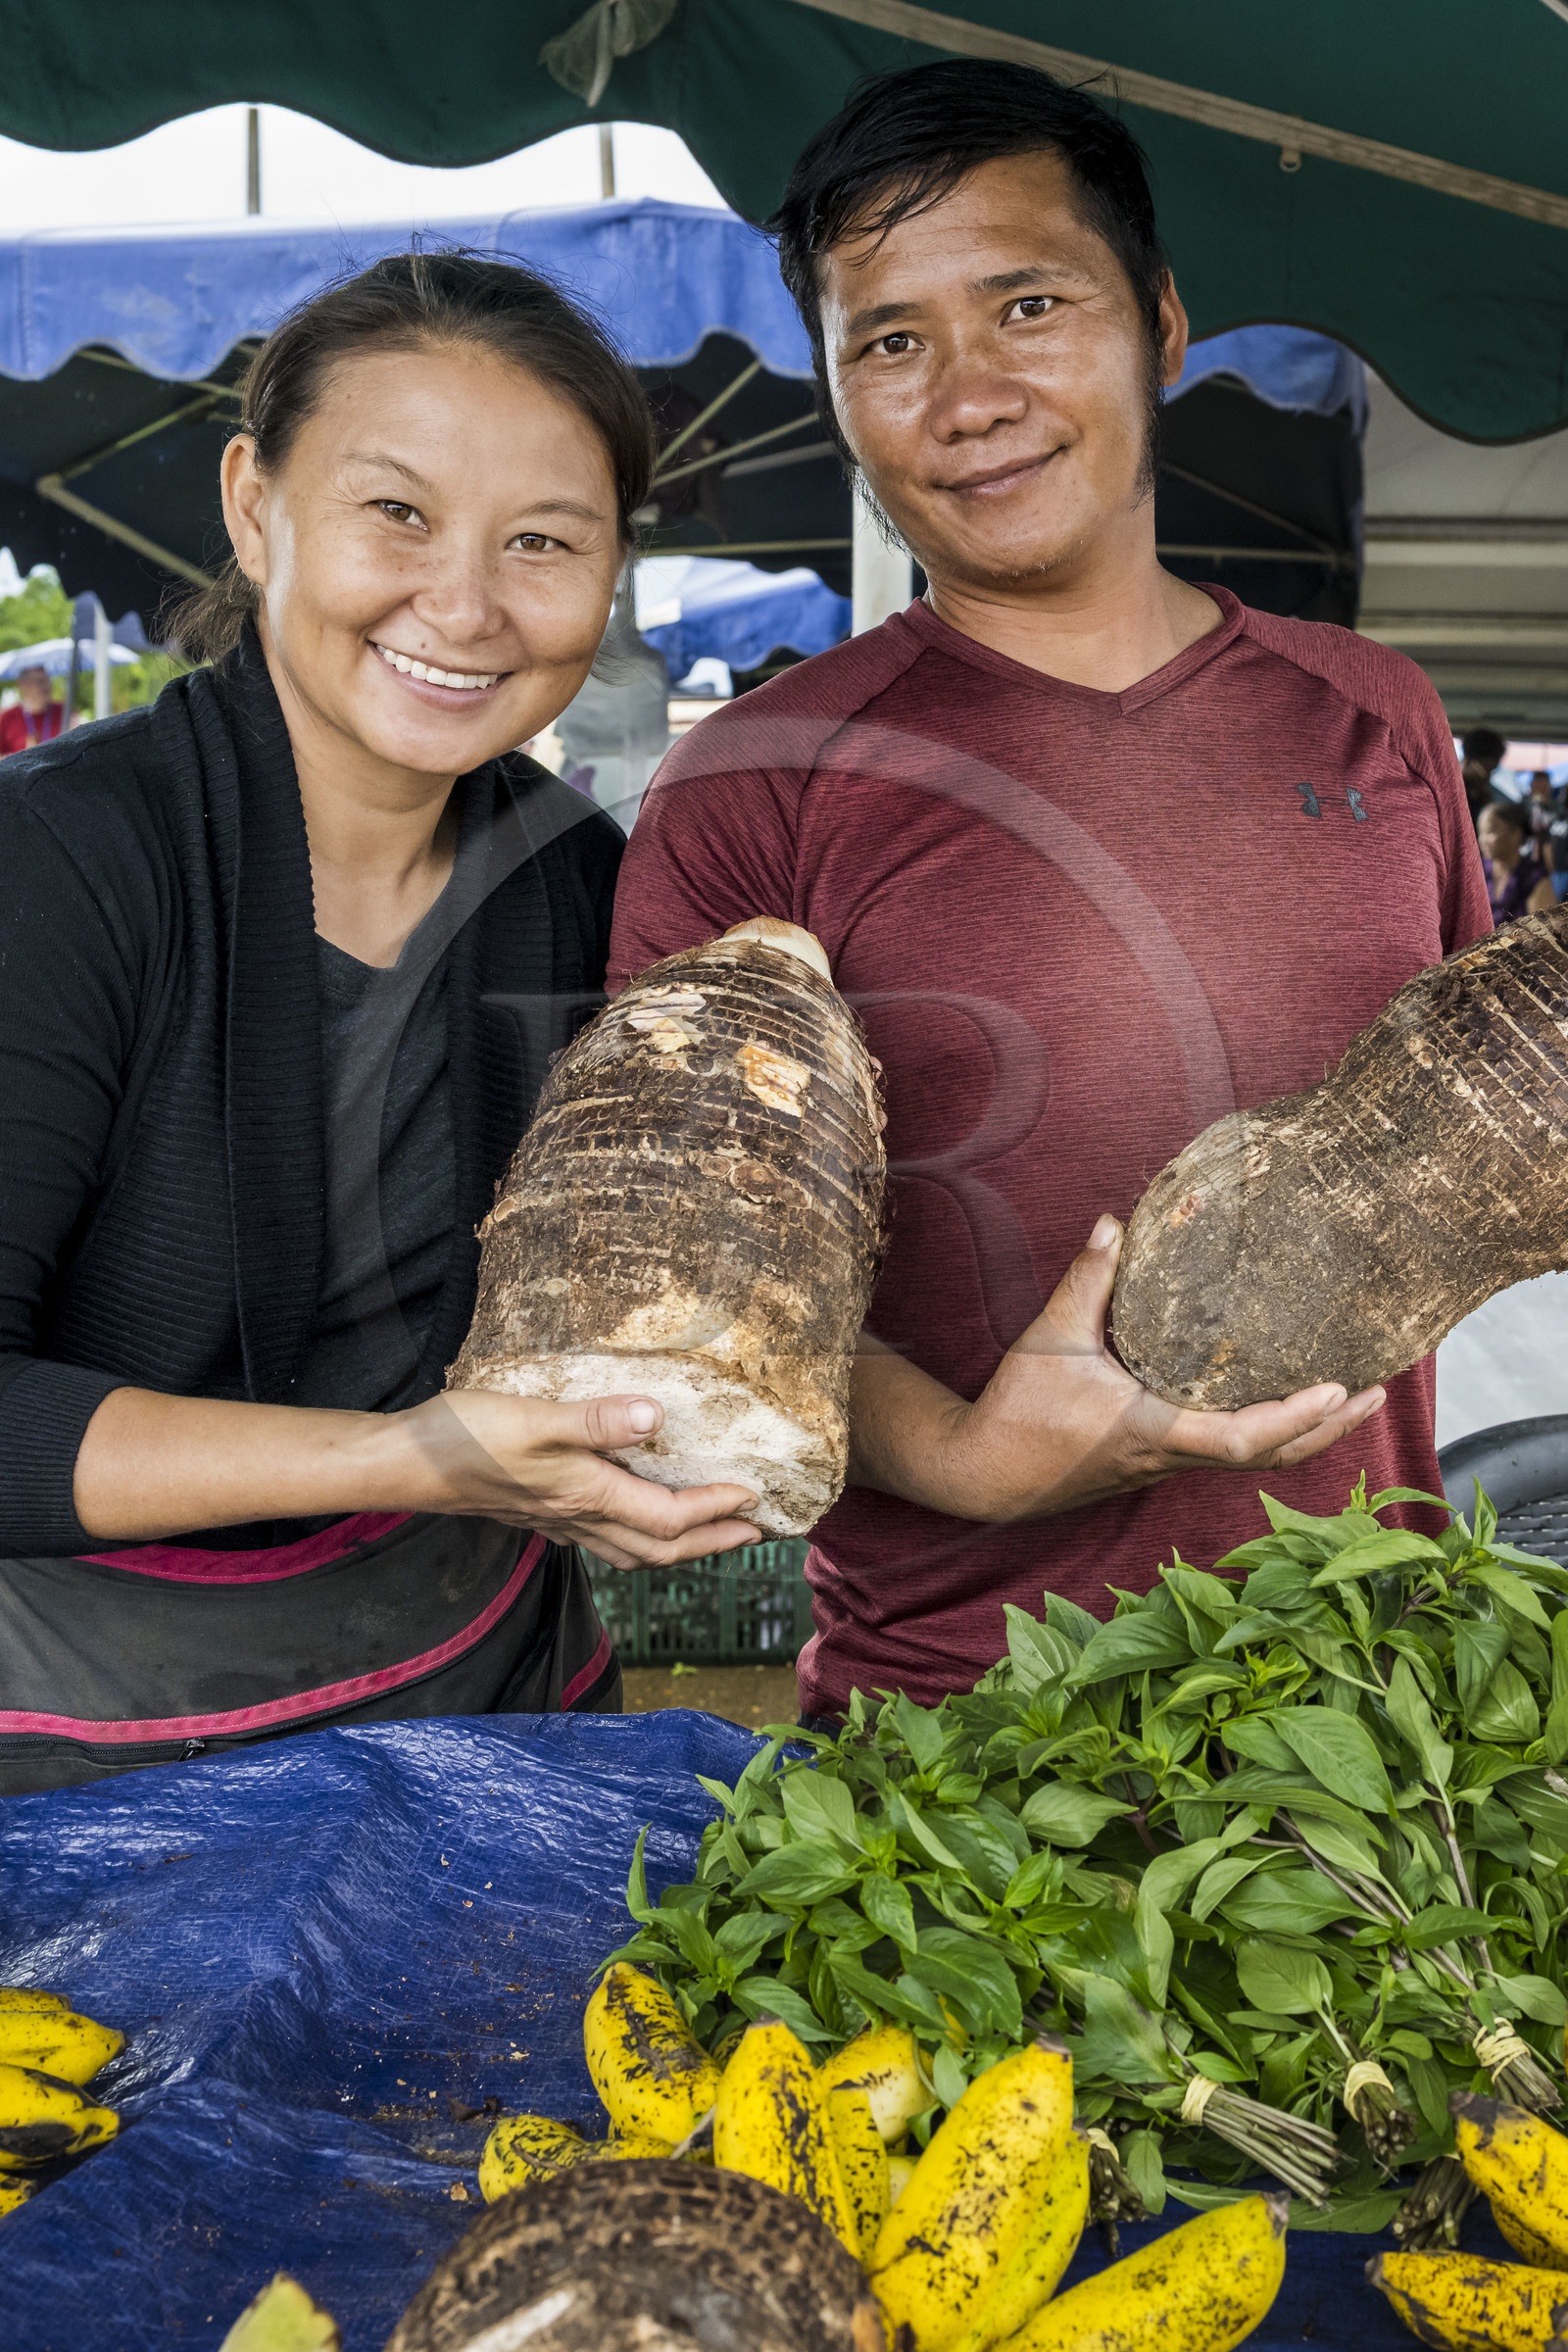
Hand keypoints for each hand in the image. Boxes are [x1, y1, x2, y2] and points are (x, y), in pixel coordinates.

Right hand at [394, 1389, 761, 1568]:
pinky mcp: (541, 1513)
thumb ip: (597, 1419)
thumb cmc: (468, 1436)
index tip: (753, 1497)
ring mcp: (559, 1521)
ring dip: (678, 1545)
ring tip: (711, 1531)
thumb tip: (655, 1417)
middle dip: (711, 1542)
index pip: (668, 1517)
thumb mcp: (537, 1416)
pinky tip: (636, 1515)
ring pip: (632, 1549)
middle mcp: (579, 1517)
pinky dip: (637, 1534)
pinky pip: (605, 1537)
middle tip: (754, 1532)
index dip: (715, 1510)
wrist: (408, 1463)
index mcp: (587, 1494)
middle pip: (658, 1549)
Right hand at [934, 1215, 1385, 1522]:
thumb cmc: (1017, 1413)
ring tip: (1350, 1397)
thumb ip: (1086, 1281)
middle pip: (1270, 1459)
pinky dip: (1273, 1432)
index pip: (1240, 1439)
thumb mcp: (1048, 1340)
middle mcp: (1171, 1458)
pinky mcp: (1160, 1463)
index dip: (1293, 1418)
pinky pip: (1231, 1453)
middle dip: (1328, 1428)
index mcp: (1152, 1432)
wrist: (984, 1475)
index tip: (1336, 1388)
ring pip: (1256, 1461)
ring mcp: (1169, 1466)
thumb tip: (1114, 1223)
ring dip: (1309, 1433)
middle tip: (1375, 1390)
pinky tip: (1286, 1402)